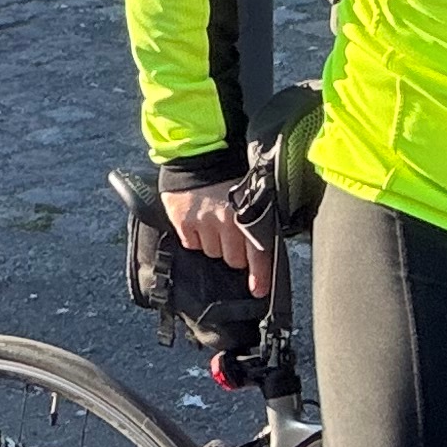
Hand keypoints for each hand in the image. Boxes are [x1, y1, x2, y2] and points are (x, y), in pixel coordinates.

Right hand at [164, 179, 271, 298]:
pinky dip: (194, 238)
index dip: (259, 275)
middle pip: (233, 259)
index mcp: (247, 215)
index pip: (257, 252)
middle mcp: (226, 222)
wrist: (197, 156)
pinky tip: (197, 222)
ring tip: (212, 223)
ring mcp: (203, 224)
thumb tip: (262, 249)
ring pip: (212, 253)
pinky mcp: (183, 222)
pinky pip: (192, 245)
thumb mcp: (250, 194)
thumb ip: (256, 220)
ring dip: (214, 243)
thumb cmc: (228, 175)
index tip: (258, 290)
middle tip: (230, 234)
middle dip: (234, 252)